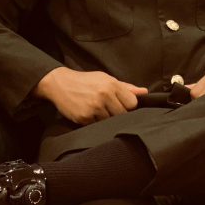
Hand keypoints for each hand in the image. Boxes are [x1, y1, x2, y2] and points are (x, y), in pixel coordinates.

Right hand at [32, 68, 147, 124]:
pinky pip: (96, 126)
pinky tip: (89, 114)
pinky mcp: (84, 118)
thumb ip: (126, 87)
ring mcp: (94, 108)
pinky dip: (94, 122)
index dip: (128, 106)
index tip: (121, 104)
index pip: (132, 103)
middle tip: (108, 108)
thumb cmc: (86, 81)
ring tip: (97, 110)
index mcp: (112, 85)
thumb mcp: (105, 79)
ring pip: (110, 122)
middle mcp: (105, 96)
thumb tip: (145, 92)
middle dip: (117, 113)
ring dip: (105, 119)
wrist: (60, 84)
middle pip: (122, 114)